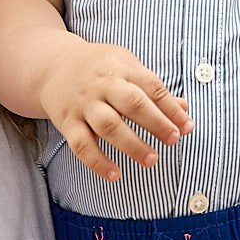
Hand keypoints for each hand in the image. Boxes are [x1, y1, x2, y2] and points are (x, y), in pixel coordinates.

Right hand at [33, 38, 191, 181]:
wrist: (52, 64)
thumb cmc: (99, 67)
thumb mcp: (127, 66)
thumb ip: (153, 88)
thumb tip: (184, 109)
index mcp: (121, 69)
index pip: (151, 87)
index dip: (171, 107)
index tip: (187, 126)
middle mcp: (102, 85)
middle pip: (131, 103)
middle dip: (155, 122)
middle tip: (174, 139)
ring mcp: (84, 104)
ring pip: (108, 125)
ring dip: (131, 144)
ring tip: (152, 160)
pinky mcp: (67, 121)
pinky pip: (81, 144)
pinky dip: (98, 161)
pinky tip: (115, 175)